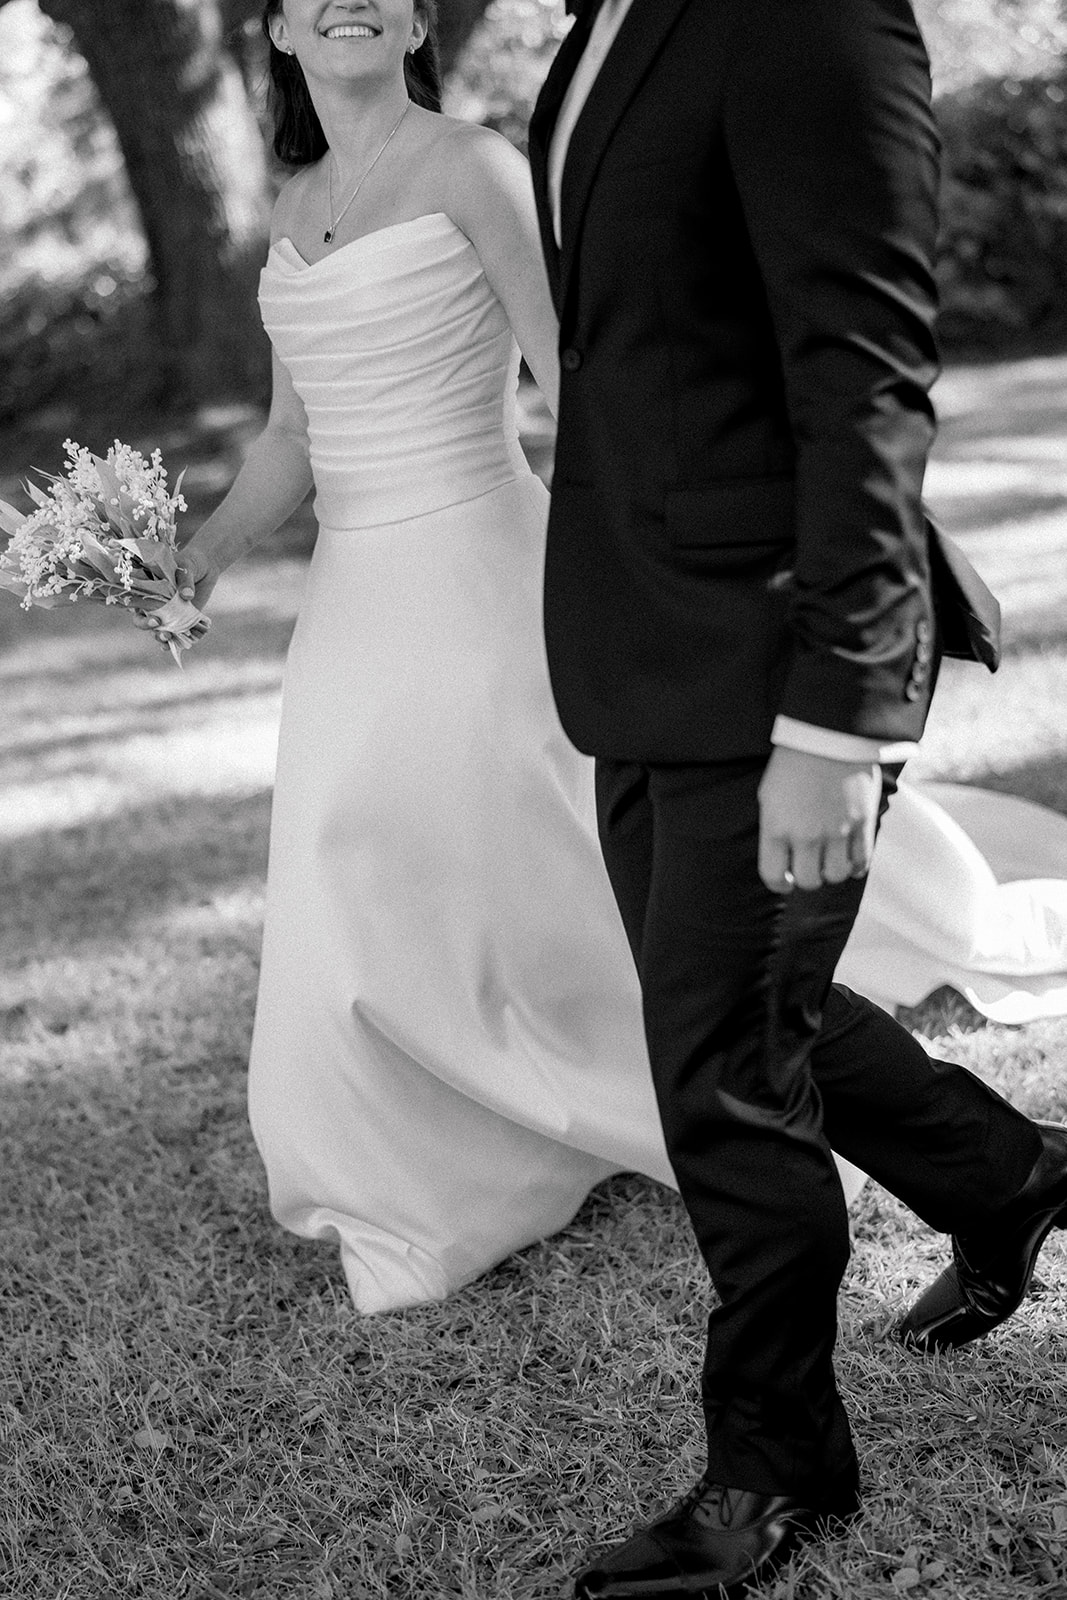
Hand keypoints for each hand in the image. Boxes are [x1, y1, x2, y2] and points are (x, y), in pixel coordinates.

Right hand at [131, 543, 216, 644]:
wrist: (206, 567)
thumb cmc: (189, 563)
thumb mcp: (185, 567)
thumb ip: (184, 580)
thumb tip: (187, 595)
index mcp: (147, 590)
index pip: (135, 606)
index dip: (140, 616)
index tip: (154, 620)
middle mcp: (154, 604)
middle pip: (143, 622)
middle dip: (149, 629)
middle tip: (162, 630)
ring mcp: (167, 613)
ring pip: (158, 630)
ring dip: (161, 639)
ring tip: (169, 640)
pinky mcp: (182, 619)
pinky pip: (177, 634)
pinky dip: (179, 642)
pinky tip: (181, 646)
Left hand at [757, 747, 880, 892]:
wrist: (828, 734)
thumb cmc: (793, 763)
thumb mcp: (770, 796)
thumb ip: (774, 830)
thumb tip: (783, 858)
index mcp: (776, 827)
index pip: (773, 875)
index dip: (779, 883)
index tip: (785, 880)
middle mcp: (805, 834)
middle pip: (808, 880)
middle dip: (807, 877)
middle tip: (810, 866)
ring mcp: (837, 831)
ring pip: (836, 876)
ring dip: (832, 872)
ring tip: (831, 860)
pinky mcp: (863, 823)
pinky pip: (862, 862)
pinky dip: (856, 866)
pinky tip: (851, 858)